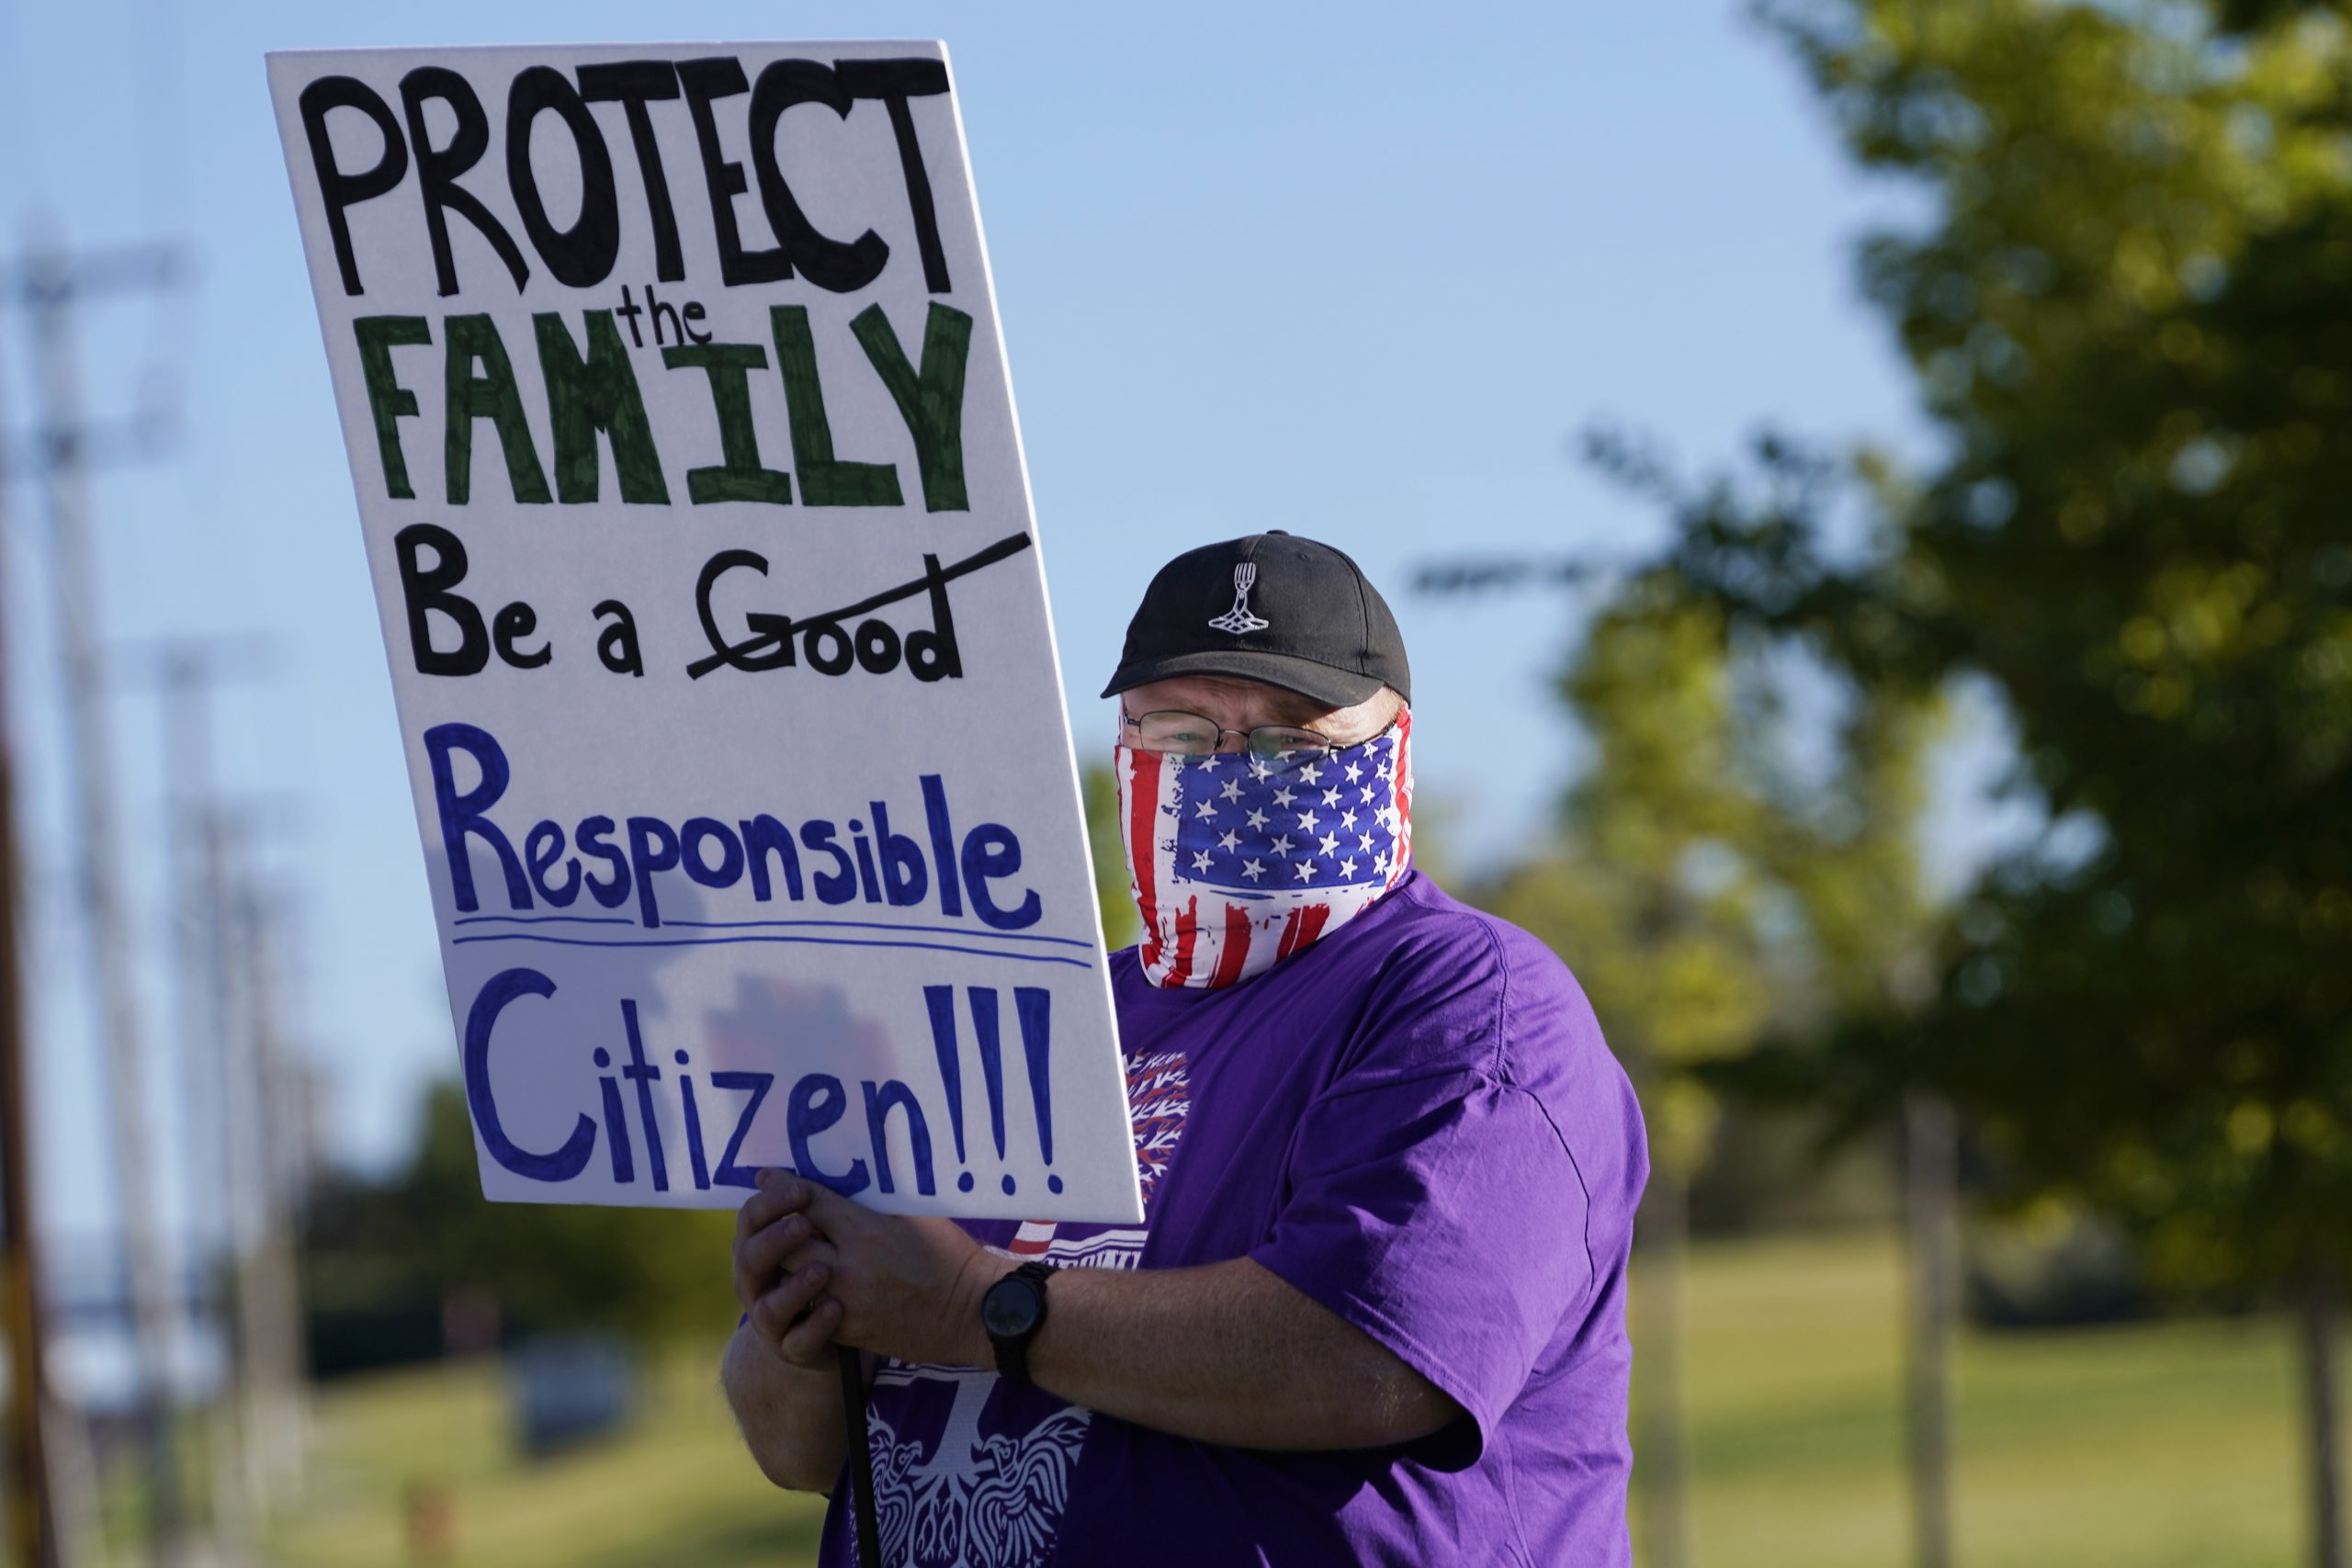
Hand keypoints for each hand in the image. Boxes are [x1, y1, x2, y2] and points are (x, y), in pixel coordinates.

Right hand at [733, 1172, 843, 1369]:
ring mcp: (771, 1322)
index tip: (802, 1189)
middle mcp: (755, 1285)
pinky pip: (798, 1342)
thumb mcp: (817, 1231)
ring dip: (795, 1287)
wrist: (821, 1328)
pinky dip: (816, 1325)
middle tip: (804, 1224)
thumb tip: (811, 1156)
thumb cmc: (822, 1263)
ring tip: (824, 1269)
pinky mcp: (794, 1349)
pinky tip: (835, 1307)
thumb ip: (812, 1202)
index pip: (749, 1220)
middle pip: (749, 1261)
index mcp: (757, 1248)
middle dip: (775, 1241)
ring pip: (768, 1308)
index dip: (771, 1204)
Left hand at [740, 1170, 1018, 1368]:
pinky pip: (811, 1311)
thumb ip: (877, 1206)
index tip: (767, 1177)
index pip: (811, 1203)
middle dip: (777, 1227)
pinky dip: (804, 1296)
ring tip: (783, 1252)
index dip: (785, 1187)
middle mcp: (849, 1265)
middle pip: (789, 1242)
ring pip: (794, 1279)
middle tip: (769, 1215)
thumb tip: (850, 1189)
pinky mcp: (851, 1330)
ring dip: (786, 1264)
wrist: (972, 1312)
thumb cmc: (953, 1257)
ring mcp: (847, 1301)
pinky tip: (804, 1286)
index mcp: (867, 1230)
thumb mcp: (919, 1216)